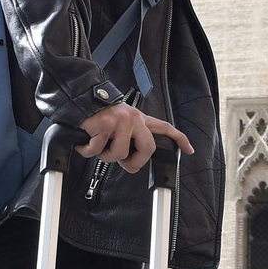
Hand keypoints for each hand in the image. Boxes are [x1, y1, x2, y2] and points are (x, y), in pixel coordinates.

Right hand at [76, 105, 194, 173]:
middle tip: (123, 163)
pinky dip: (89, 151)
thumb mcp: (119, 129)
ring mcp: (120, 121)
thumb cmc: (98, 118)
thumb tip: (132, 167)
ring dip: (106, 156)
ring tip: (98, 147)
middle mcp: (134, 118)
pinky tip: (85, 144)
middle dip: (135, 162)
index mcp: (139, 120)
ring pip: (120, 153)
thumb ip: (129, 147)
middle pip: (147, 149)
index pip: (164, 128)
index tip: (189, 149)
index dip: (179, 139)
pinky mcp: (105, 124)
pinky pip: (99, 150)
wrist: (78, 101)